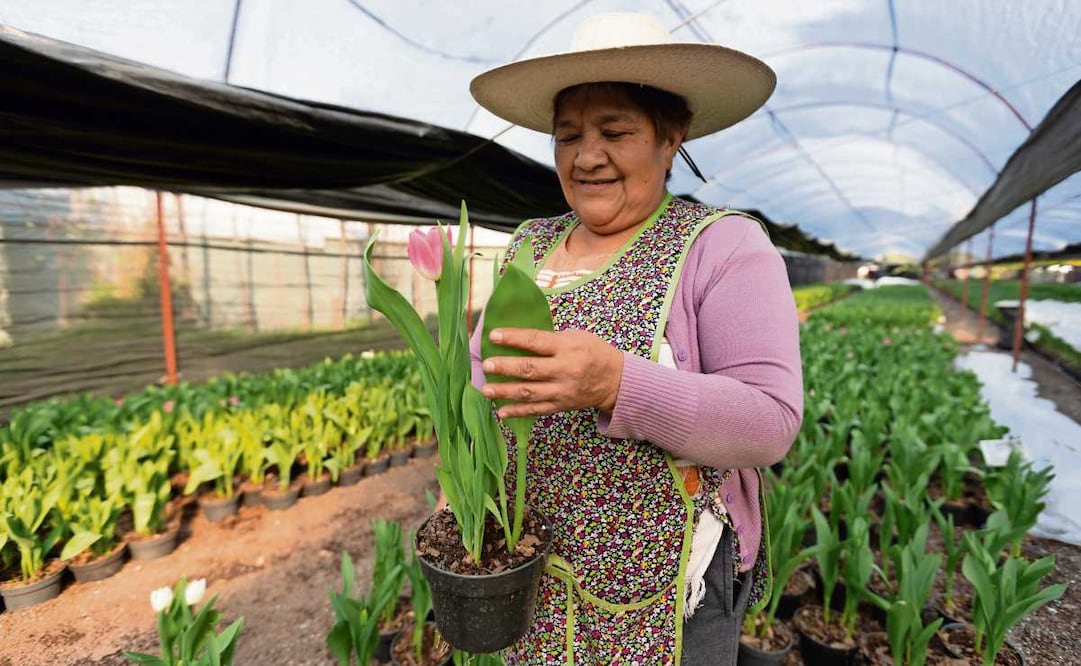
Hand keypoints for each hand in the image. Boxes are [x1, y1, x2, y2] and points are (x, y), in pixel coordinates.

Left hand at [480, 328, 623, 418]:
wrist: (615, 380)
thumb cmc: (593, 352)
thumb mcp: (576, 336)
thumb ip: (550, 339)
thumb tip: (518, 339)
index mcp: (567, 348)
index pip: (536, 341)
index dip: (514, 338)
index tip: (494, 335)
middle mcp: (564, 370)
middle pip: (530, 369)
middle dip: (506, 367)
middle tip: (486, 365)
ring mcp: (562, 391)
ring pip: (530, 393)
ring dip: (505, 392)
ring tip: (486, 390)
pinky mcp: (560, 406)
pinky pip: (536, 410)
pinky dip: (517, 412)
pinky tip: (500, 411)